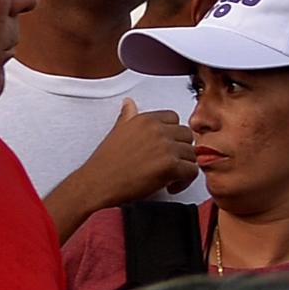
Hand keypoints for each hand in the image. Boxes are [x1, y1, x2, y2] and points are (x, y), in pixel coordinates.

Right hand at [82, 98, 196, 206]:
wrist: (96, 184)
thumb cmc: (105, 163)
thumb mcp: (117, 132)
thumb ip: (128, 117)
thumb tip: (129, 103)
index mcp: (146, 120)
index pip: (174, 118)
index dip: (172, 135)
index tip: (166, 147)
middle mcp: (158, 130)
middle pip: (187, 135)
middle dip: (180, 150)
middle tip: (169, 163)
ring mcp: (165, 147)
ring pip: (192, 154)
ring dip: (183, 166)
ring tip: (169, 176)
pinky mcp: (170, 165)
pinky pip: (192, 171)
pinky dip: (185, 181)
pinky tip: (171, 186)